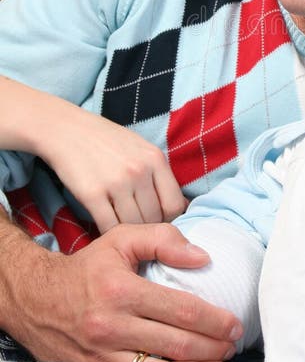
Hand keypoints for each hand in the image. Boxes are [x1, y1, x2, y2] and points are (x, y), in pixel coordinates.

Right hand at [1, 219, 241, 361]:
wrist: (36, 299)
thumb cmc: (88, 268)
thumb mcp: (121, 239)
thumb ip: (163, 240)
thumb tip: (202, 258)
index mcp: (122, 291)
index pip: (180, 310)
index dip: (213, 320)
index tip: (234, 324)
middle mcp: (112, 326)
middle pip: (177, 345)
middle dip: (213, 348)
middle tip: (233, 346)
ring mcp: (103, 356)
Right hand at [43, 105, 186, 231]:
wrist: (67, 129)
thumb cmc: (106, 140)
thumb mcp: (141, 148)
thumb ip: (159, 174)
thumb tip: (180, 207)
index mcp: (155, 158)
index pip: (174, 204)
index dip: (169, 219)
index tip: (159, 222)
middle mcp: (139, 171)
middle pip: (154, 218)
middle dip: (147, 227)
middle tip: (137, 228)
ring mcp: (116, 183)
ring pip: (133, 225)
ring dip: (128, 231)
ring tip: (123, 229)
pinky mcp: (92, 194)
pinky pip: (108, 226)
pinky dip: (109, 232)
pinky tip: (106, 228)